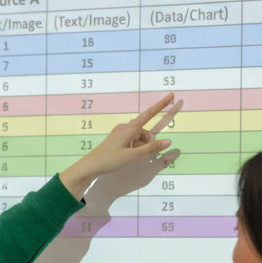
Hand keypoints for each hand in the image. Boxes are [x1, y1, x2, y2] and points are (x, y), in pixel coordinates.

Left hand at [58, 93, 181, 198]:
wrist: (90, 166)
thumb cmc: (110, 160)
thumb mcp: (132, 156)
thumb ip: (150, 148)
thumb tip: (168, 141)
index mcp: (129, 128)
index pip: (149, 114)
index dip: (161, 105)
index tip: (171, 95)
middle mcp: (125, 127)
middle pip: (145, 131)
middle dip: (147, 142)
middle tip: (137, 155)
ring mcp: (121, 133)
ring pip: (140, 138)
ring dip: (141, 147)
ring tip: (129, 157)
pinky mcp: (118, 139)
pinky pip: (133, 140)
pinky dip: (135, 147)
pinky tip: (127, 156)